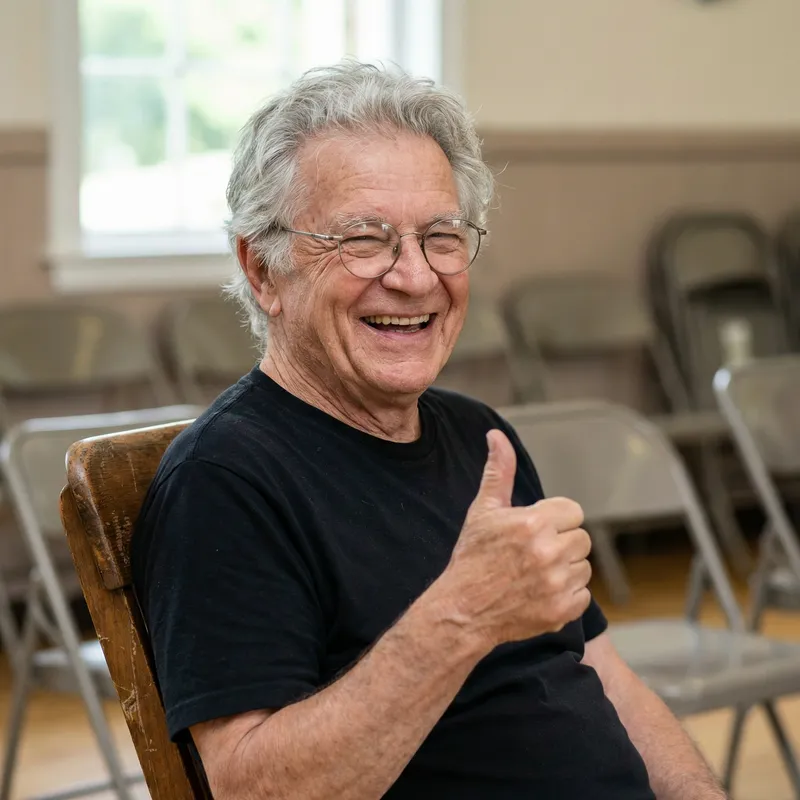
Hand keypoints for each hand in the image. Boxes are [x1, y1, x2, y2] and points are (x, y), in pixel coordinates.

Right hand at [439, 429, 591, 648]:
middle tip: (533, 553)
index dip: (554, 520)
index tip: (534, 531)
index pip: (573, 512)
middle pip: (581, 539)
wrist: (463, 609)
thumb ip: (499, 471)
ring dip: (566, 570)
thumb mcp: (483, 509)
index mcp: (533, 522)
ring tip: (536, 574)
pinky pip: (583, 596)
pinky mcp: (561, 611)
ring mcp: (557, 584)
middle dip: (561, 543)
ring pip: (584, 568)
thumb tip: (496, 436)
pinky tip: (541, 593)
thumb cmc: (472, 557)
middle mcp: (548, 552)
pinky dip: (567, 596)